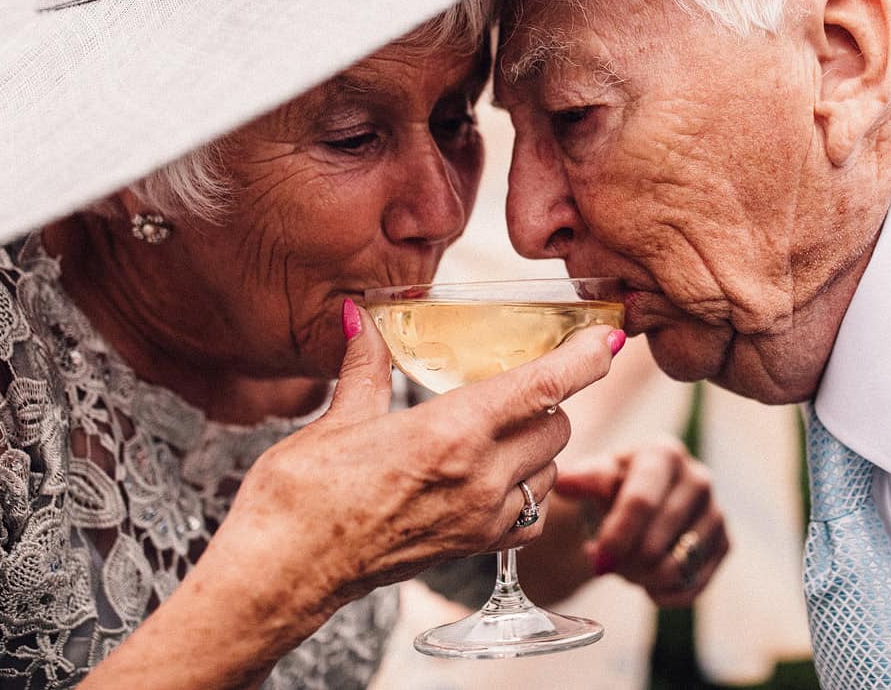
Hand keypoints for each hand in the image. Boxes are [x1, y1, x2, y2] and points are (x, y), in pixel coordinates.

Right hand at [224, 310, 621, 616]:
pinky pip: (533, 511)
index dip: (585, 357)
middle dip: (550, 396)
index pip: (545, 386)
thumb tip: (360, 316)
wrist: (282, 574)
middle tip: (520, 379)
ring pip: (551, 466)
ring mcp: (482, 517)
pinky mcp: (475, 548)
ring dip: (541, 442)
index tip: (609, 336)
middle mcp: (480, 476)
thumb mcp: (336, 418)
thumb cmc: (301, 496)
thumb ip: (366, 364)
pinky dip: (530, 489)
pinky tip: (496, 475)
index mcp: (451, 432)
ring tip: (502, 427)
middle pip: (557, 423)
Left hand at [555, 436, 728, 607]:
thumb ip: (582, 479)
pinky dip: (662, 594)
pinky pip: (692, 586)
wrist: (639, 502)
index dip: (618, 534)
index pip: (642, 501)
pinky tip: (645, 581)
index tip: (597, 556)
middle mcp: (698, 478)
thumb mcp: (591, 476)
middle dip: (624, 563)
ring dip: (641, 578)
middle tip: (604, 564)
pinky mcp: (724, 544)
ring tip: (624, 568)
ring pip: (676, 568)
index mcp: (664, 453)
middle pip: (657, 542)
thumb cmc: (611, 486)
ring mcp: (715, 512)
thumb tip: (566, 484)